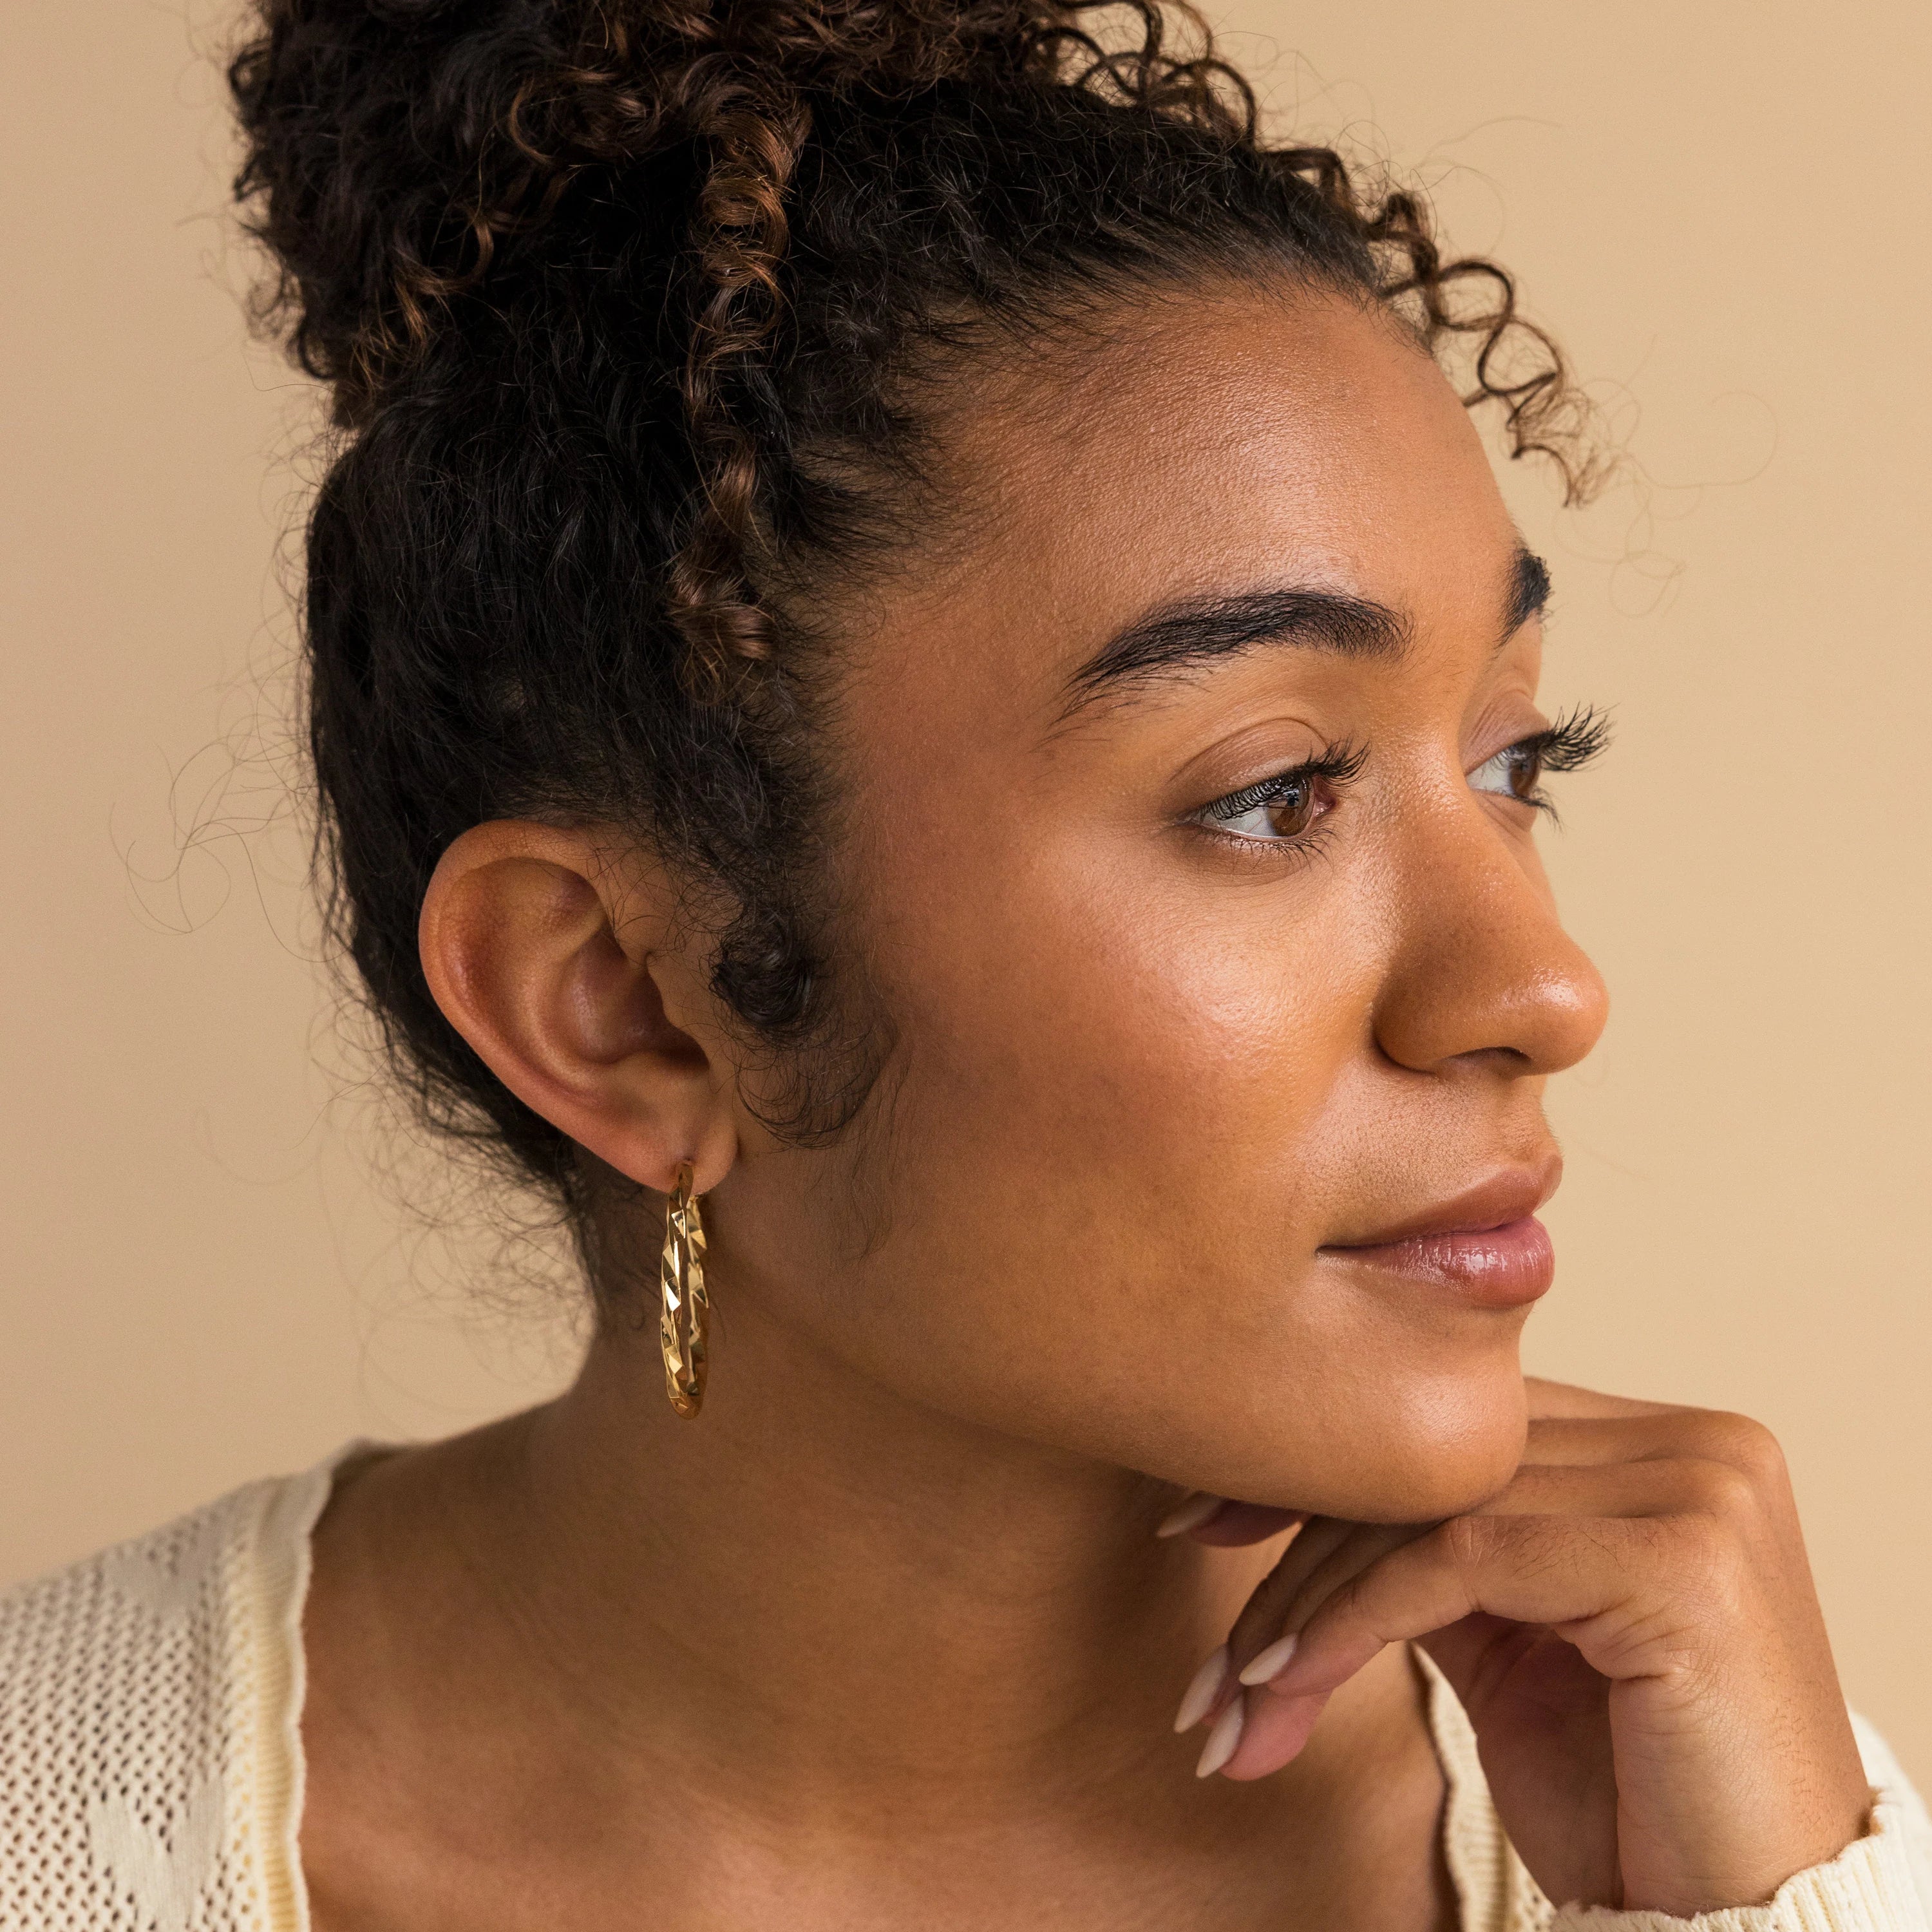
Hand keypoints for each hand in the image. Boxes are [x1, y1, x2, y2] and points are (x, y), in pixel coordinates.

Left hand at [1168, 1380, 1870, 1913]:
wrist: (1744, 1931)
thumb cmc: (1635, 1800)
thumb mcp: (1512, 1644)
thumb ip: (1439, 1550)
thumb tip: (1280, 1495)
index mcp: (1665, 1443)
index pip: (1454, 1427)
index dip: (1319, 1472)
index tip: (1198, 1521)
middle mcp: (1694, 1442)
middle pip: (1432, 1462)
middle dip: (1293, 1554)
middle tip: (1204, 1655)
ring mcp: (1698, 1489)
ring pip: (1429, 1509)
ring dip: (1302, 1610)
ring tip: (1229, 1704)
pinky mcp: (1681, 1559)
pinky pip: (1457, 1560)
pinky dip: (1349, 1620)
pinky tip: (1285, 1685)